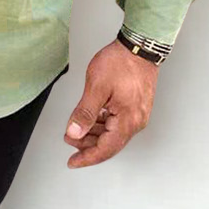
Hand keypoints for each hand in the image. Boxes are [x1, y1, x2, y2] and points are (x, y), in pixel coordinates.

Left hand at [63, 39, 158, 168]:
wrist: (138, 46)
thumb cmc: (120, 62)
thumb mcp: (96, 87)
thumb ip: (85, 112)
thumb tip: (74, 132)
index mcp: (127, 121)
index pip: (105, 149)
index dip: (87, 157)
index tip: (73, 162)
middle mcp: (136, 121)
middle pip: (110, 143)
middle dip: (87, 144)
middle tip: (69, 140)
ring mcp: (138, 114)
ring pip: (114, 133)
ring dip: (95, 133)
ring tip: (77, 129)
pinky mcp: (137, 106)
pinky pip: (119, 122)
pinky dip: (104, 123)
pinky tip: (94, 118)